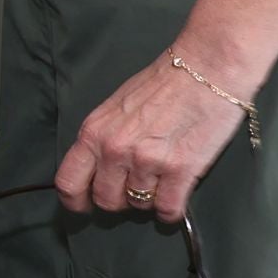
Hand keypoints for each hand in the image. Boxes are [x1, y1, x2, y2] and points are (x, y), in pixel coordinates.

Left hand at [58, 47, 256, 222]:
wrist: (208, 67)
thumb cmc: (164, 82)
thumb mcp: (117, 107)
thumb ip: (103, 138)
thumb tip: (98, 168)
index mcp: (94, 132)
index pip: (69, 182)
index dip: (76, 200)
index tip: (85, 205)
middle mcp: (115, 150)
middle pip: (105, 200)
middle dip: (119, 200)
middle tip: (135, 186)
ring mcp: (147, 161)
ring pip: (139, 205)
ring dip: (149, 198)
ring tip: (162, 177)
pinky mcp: (181, 170)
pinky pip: (167, 209)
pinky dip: (171, 209)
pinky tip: (176, 195)